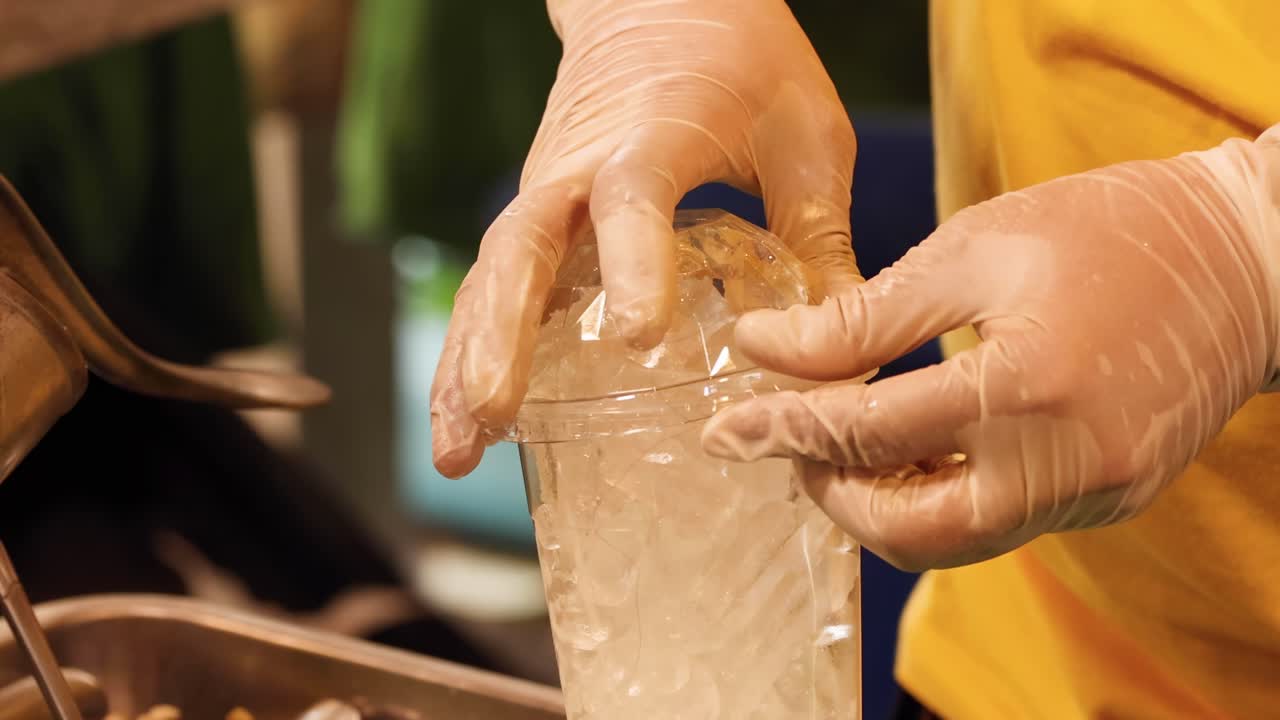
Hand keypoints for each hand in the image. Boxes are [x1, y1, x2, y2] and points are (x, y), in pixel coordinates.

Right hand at [432, 0, 858, 476]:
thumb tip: (846, 361)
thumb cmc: (744, 61)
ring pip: (492, 275)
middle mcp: (578, 163)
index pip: (631, 195)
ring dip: (465, 360)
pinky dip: (474, 351)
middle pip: (522, 245)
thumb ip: (821, 239)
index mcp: (655, 130)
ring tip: (456, 451)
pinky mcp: (539, 212)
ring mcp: (547, 188)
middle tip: (494, 411)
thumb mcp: (806, 136)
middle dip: (502, 333)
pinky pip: (495, 285)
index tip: (640, 336)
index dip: (633, 262)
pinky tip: (470, 425)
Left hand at [702, 126, 1279, 570]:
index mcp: (1024, 389)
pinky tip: (912, 448)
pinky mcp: (1110, 499)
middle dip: (828, 493)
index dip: (782, 429)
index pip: (864, 435)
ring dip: (880, 505)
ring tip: (843, 441)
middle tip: (790, 438)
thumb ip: (862, 316)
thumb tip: (762, 348)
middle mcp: (1063, 466)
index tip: (724, 430)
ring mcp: (1094, 494)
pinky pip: (999, 523)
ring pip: (951, 542)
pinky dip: (940, 497)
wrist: (1247, 258)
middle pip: (904, 529)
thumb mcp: (973, 251)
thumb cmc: (1108, 231)